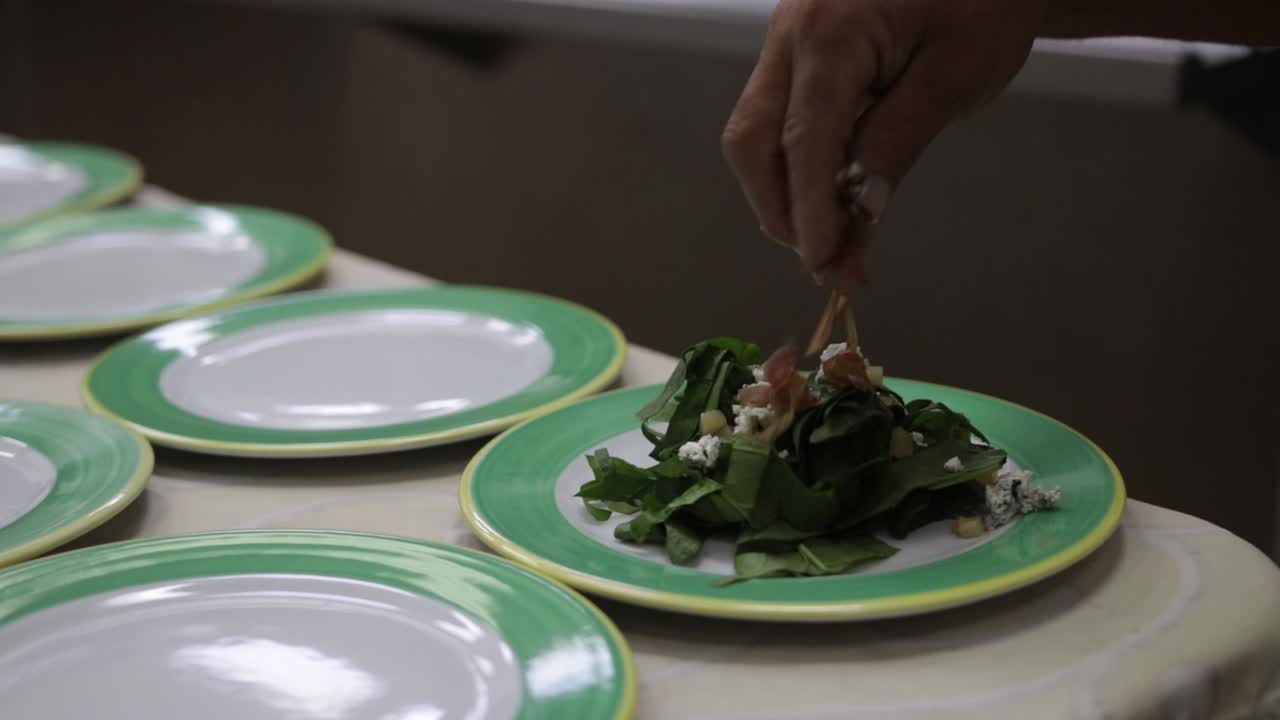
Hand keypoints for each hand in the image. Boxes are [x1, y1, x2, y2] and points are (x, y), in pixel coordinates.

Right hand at [722, 0, 1047, 288]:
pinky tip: (831, 190)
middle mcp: (790, 33)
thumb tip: (855, 218)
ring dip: (782, 188)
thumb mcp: (955, 76)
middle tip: (823, 256)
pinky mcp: (797, 45)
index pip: (803, 143)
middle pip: (751, 139)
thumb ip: (896, 145)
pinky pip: (778, 112)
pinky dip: (796, 160)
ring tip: (830, 231)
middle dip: (778, 207)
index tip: (824, 265)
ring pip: (755, 130)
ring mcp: (787, 36)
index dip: (809, 212)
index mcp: (830, 33)